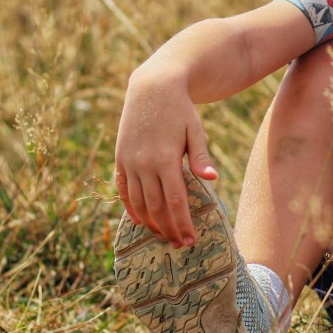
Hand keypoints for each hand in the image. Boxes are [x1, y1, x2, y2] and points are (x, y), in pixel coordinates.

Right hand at [113, 70, 217, 247]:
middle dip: (168, 229)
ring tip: (162, 236)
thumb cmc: (180, 110)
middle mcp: (144, 164)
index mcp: (166, 159)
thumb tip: (213, 179)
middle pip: (156, 207)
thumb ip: (201, 158)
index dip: (182, 224)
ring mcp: (129, 162)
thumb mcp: (195, 131)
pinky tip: (140, 220)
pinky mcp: (120, 158)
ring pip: (138, 202)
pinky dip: (130, 207)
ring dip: (150, 222)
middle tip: (178, 245)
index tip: (190, 240)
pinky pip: (122, 189)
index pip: (175, 202)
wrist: (152, 87)